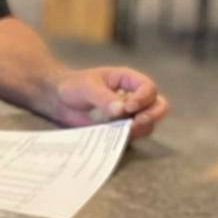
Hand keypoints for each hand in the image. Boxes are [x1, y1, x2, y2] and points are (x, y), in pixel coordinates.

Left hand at [49, 66, 170, 140]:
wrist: (58, 99)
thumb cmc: (74, 86)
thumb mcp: (87, 87)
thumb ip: (103, 97)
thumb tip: (121, 111)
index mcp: (128, 80)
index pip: (148, 88)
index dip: (143, 98)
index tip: (128, 107)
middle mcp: (133, 96)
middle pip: (159, 105)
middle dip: (152, 115)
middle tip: (136, 122)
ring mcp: (129, 114)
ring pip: (149, 123)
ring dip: (142, 128)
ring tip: (126, 130)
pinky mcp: (120, 128)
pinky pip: (133, 135)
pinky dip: (129, 137)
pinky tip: (117, 137)